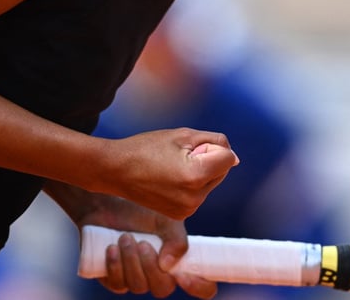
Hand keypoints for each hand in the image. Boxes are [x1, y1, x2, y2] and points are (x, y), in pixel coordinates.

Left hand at [61, 191, 217, 298]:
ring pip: (138, 286)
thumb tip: (168, 265)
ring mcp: (136, 278)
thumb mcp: (165, 217)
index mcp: (179, 260)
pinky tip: (111, 248)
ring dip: (131, 262)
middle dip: (151, 267)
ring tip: (125, 237)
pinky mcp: (114, 278)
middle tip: (143, 243)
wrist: (106, 203)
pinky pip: (118, 284)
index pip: (202, 286)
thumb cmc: (140, 209)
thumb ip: (176, 238)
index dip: (199, 287)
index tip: (184, 276)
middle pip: (162, 288)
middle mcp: (159, 274)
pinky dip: (115, 266)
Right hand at [102, 128, 238, 219]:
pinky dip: (191, 185)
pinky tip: (168, 180)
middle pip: (221, 172)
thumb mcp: (183, 134)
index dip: (211, 146)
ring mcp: (188, 210)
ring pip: (210, 183)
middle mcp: (195, 197)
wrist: (116, 171)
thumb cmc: (147, 148)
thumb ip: (215, 142)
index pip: (228, 158)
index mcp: (196, 176)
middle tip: (178, 156)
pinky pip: (198, 194)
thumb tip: (234, 159)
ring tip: (171, 168)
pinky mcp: (181, 215)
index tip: (188, 147)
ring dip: (200, 173)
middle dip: (208, 160)